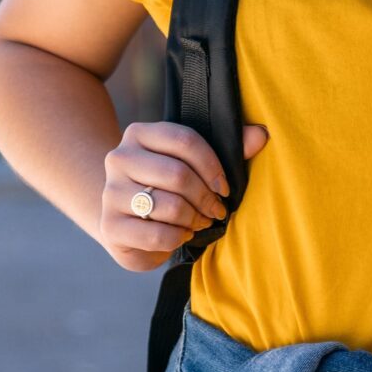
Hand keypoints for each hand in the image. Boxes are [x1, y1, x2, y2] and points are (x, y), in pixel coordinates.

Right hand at [100, 120, 269, 272]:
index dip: (213, 166)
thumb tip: (262, 134)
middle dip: (205, 197)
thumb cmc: (167, 187)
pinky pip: (156, 234)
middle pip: (177, 174)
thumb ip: (230, 147)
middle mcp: (119, 158)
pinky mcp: (110, 226)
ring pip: (168, 205)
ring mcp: (110, 193)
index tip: (224, 188)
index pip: (185, 140)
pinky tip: (181, 235)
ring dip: (194, 219)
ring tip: (200, 222)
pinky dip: (177, 238)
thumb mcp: (194, 164)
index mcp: (139, 134)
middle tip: (216, 210)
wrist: (126, 218)